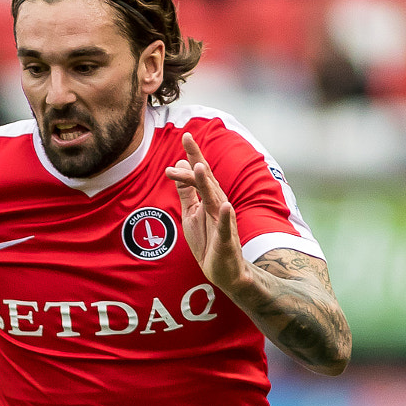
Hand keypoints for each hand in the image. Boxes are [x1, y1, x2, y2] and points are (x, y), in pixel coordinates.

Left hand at [167, 132, 247, 293]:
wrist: (224, 271)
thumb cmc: (208, 241)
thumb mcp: (191, 214)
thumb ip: (186, 192)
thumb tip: (178, 168)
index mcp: (208, 198)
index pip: (200, 173)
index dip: (193, 155)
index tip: (185, 135)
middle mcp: (218, 205)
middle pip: (206, 180)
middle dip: (196, 161)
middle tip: (186, 141)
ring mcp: (223, 221)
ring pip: (214, 199)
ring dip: (207, 183)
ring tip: (199, 167)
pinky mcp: (226, 239)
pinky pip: (226, 226)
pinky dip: (224, 216)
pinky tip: (224, 205)